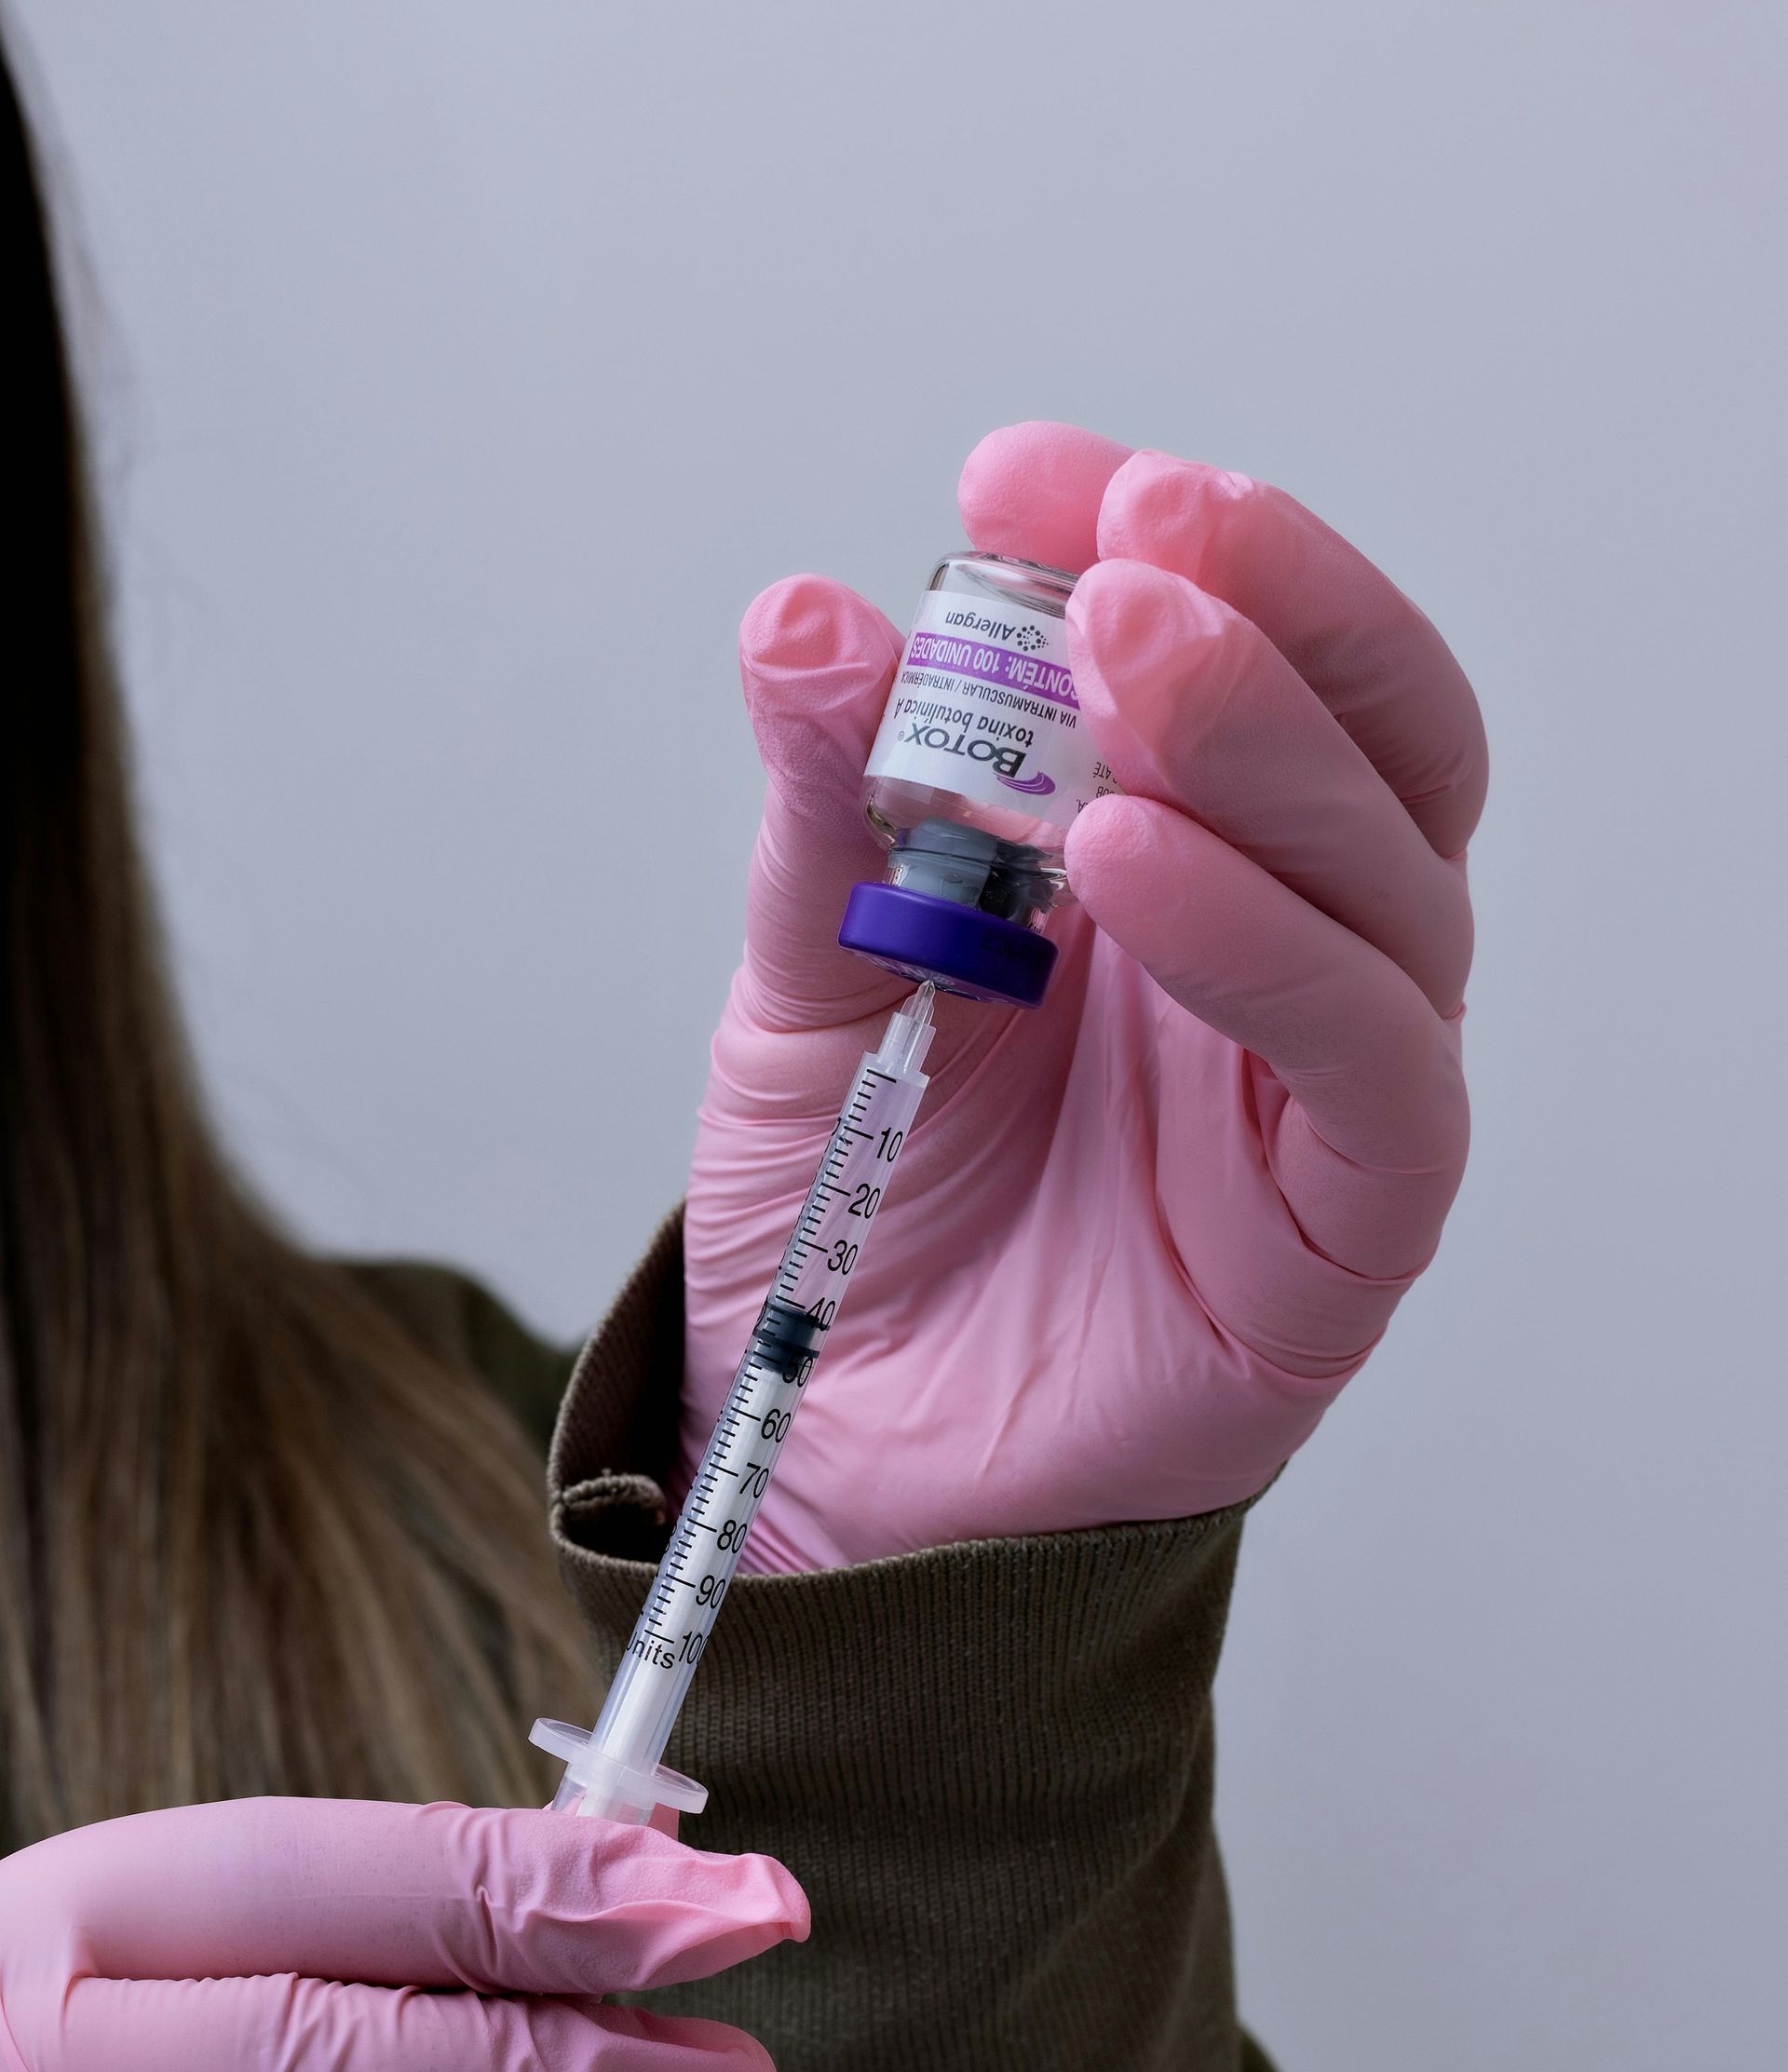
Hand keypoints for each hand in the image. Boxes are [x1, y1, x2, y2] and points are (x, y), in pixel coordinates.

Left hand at [681, 421, 1486, 1566]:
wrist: (834, 1461)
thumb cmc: (852, 1221)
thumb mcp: (808, 982)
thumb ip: (836, 814)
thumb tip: (805, 617)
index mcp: (1184, 868)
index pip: (1248, 660)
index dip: (1166, 544)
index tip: (1022, 470)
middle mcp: (1284, 958)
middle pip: (1377, 741)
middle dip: (1268, 609)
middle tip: (1127, 534)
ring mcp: (1325, 1094)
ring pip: (1392, 881)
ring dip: (1264, 744)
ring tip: (1114, 657)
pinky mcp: (1347, 1236)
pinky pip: (1368, 1066)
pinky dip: (1265, 945)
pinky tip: (1130, 864)